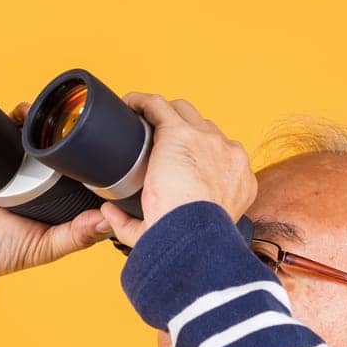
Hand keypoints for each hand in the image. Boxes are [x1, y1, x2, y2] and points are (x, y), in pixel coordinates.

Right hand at [0, 101, 116, 295]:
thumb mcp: (40, 249)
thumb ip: (74, 237)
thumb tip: (110, 222)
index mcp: (53, 197)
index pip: (78, 172)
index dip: (94, 157)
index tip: (112, 141)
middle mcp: (34, 177)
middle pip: (56, 147)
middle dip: (68, 131)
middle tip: (81, 118)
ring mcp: (10, 163)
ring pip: (30, 134)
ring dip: (40, 120)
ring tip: (49, 113)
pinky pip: (0, 129)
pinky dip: (10, 117)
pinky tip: (21, 112)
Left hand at [97, 92, 256, 249]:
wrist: (194, 238)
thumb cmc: (189, 243)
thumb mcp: (176, 234)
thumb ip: (136, 225)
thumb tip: (109, 213)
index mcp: (237, 181)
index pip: (217, 155)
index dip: (194, 155)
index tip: (171, 163)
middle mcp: (228, 155)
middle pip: (203, 128)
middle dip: (180, 130)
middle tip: (152, 142)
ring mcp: (207, 140)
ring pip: (183, 112)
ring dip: (162, 114)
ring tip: (140, 120)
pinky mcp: (180, 133)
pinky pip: (159, 106)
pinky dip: (141, 103)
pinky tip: (127, 105)